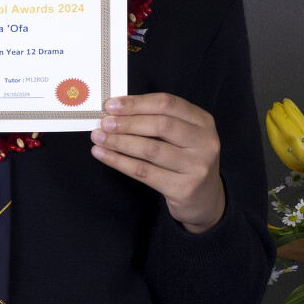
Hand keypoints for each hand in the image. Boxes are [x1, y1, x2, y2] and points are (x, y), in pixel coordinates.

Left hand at [90, 93, 225, 232]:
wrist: (204, 199)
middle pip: (161, 125)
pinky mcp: (184, 188)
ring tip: (98, 138)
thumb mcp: (182, 135)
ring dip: (119, 142)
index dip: (137, 103)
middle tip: (104, 123)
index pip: (167, 104)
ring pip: (151, 149)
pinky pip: (144, 172)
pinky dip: (120, 162)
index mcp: (203, 121)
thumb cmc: (185, 160)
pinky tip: (103, 155)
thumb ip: (157, 120)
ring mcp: (197, 166)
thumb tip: (116, 111)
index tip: (112, 105)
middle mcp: (205, 141)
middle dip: (127, 122)